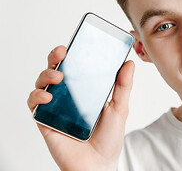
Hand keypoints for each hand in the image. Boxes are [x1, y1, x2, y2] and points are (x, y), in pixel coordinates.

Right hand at [27, 45, 134, 170]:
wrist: (98, 165)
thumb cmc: (109, 138)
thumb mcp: (119, 108)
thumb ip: (123, 86)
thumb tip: (129, 63)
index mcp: (86, 90)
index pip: (77, 66)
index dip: (73, 53)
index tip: (76, 42)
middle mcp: (69, 96)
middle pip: (57, 70)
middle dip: (56, 57)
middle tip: (62, 52)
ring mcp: (57, 107)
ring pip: (43, 83)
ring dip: (46, 74)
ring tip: (58, 76)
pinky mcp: (46, 120)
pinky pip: (34, 104)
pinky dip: (37, 96)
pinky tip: (47, 96)